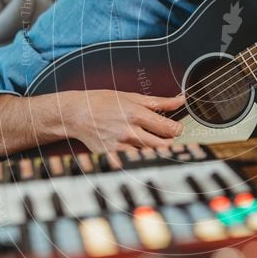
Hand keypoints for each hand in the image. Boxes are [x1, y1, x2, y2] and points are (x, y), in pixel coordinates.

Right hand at [64, 90, 184, 159]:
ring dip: (154, 149)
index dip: (178, 129)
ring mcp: (119, 145)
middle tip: (167, 137)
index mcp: (136, 114)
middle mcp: (129, 131)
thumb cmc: (103, 102)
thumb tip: (180, 100)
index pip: (167, 128)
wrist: (76, 113)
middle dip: (169, 141)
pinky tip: (136, 150)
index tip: (178, 128)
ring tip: (151, 140)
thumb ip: (159, 101)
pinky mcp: (111, 155)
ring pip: (148, 153)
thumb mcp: (132, 96)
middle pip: (161, 144)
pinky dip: (138, 157)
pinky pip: (131, 160)